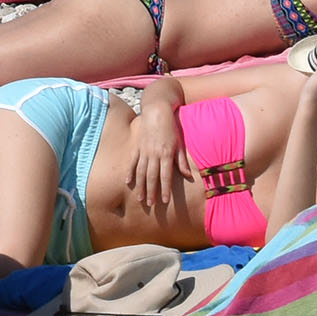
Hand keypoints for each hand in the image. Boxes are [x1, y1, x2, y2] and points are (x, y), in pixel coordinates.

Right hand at [121, 89, 196, 220]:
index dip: (164, 189)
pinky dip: (129, 172)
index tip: (164, 201)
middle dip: (151, 191)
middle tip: (150, 204)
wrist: (156, 111)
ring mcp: (143, 150)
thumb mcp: (179, 143)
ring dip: (140, 186)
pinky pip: (132, 161)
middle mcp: (153, 154)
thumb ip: (182, 160)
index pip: (165, 176)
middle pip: (152, 177)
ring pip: (141, 172)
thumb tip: (188, 176)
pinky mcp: (136, 146)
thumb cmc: (171, 127)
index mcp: (166, 154)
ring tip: (140, 198)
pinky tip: (128, 182)